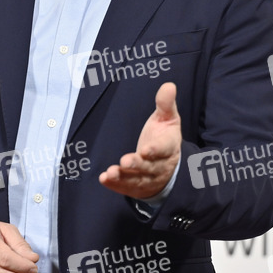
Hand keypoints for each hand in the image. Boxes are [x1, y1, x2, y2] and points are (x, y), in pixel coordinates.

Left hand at [99, 82, 181, 198]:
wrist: (168, 165)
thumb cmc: (164, 136)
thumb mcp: (168, 118)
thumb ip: (165, 104)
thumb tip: (169, 85)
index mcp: (168, 147)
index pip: (163, 149)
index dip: (155, 150)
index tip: (146, 150)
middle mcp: (160, 165)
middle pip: (148, 167)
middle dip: (137, 164)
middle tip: (124, 161)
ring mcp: (148, 178)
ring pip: (137, 179)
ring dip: (123, 177)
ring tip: (110, 173)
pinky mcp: (137, 186)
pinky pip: (126, 187)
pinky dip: (115, 185)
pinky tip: (104, 179)